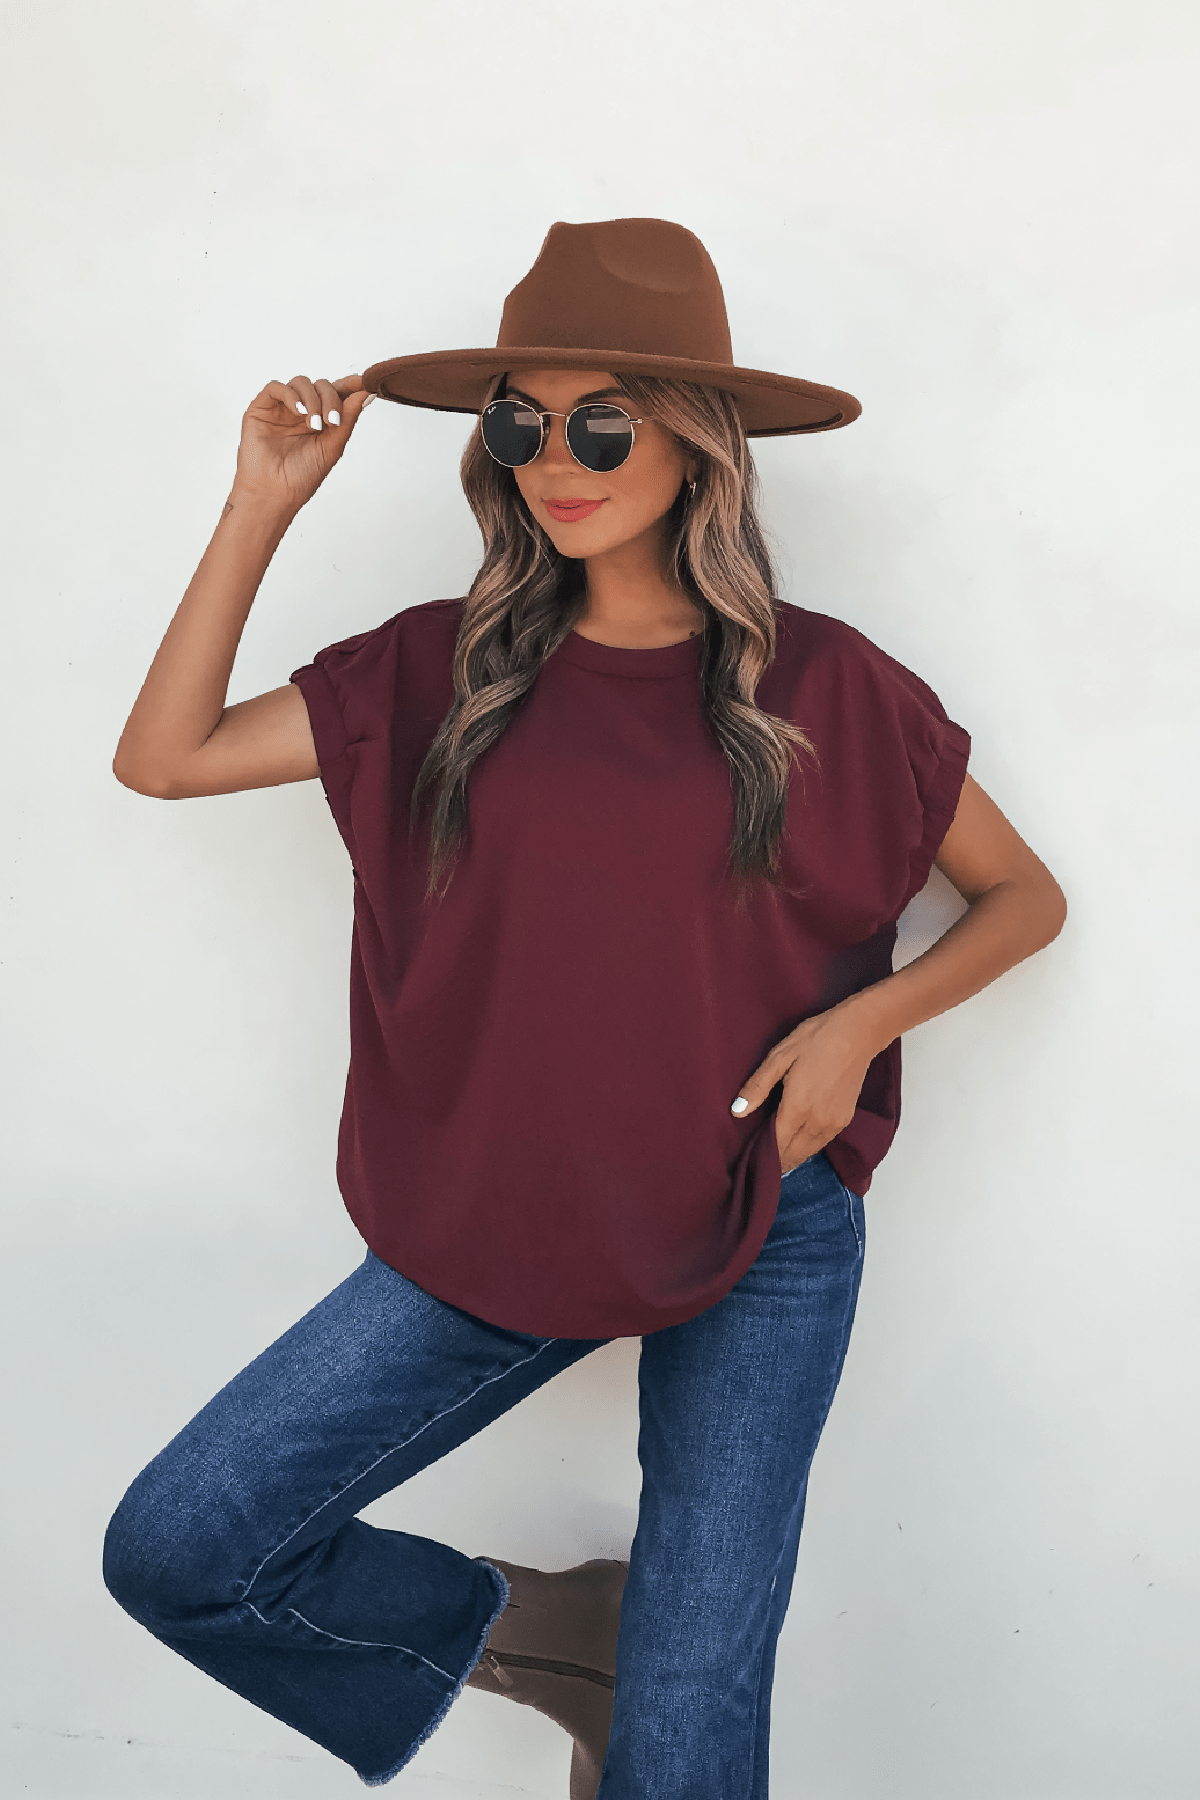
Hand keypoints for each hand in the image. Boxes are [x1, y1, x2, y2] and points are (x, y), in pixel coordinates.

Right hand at [229, 373, 373, 516]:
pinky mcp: (262, 408)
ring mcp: (282, 408)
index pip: (336, 393)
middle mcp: (302, 410)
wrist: (275, 493)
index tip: (364, 382)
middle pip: (321, 385)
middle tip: (333, 422)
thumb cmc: (302, 476)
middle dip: (331, 399)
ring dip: (313, 400)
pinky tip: (299, 412)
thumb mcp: (333, 446)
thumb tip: (366, 393)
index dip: (350, 384)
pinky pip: (276, 387)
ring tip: (314, 424)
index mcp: (320, 419)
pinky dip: (290, 395)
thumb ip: (348, 418)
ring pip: (301, 382)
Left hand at [731, 1001, 877, 1172]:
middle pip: (792, 1154)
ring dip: (792, 1157)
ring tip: (775, 1156)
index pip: (776, 1145)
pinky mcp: (845, 1120)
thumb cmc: (816, 1039)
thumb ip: (757, 1086)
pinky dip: (808, 1148)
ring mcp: (834, 1123)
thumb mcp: (779, 1057)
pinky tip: (797, 1142)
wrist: (858, 1033)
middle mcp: (817, 1122)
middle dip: (776, 1160)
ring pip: (808, 1152)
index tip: (749, 1157)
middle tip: (759, 1159)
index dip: (762, 1154)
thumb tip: (736, 1111)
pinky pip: (822, 1143)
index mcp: (797, 1108)